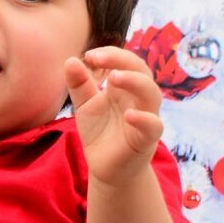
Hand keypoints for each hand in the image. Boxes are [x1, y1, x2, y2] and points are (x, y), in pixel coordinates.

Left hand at [64, 47, 163, 186]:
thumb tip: (70, 60)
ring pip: (151, 93)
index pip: (124, 61)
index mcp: (124, 87)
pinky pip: (153, 125)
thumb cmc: (100, 133)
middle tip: (97, 60)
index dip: (109, 54)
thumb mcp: (85, 107)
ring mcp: (146, 116)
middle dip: (121, 61)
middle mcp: (138, 97)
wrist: (106, 168)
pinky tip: (128, 116)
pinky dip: (144, 119)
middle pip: (141, 70)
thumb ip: (79, 85)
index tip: (88, 56)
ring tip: (113, 78)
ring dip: (134, 82)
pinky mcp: (147, 138)